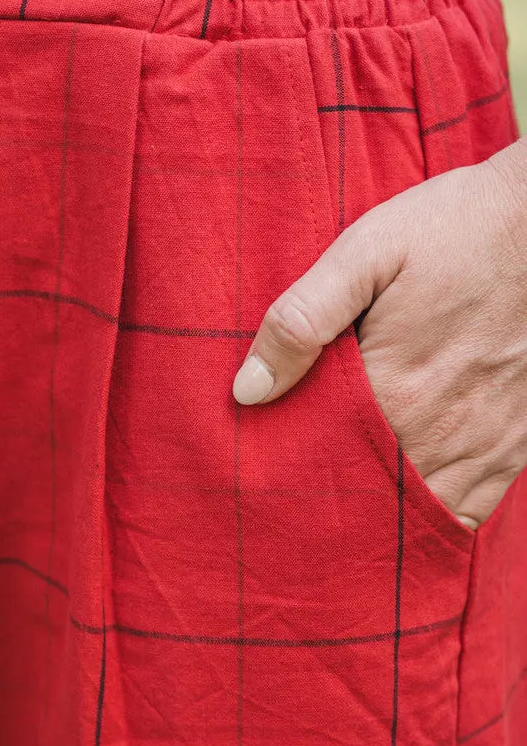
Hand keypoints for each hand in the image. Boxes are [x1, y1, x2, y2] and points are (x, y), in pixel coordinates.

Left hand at [232, 137, 526, 530]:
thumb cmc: (454, 229)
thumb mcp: (364, 254)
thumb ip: (302, 320)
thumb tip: (247, 390)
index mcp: (394, 391)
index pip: (324, 465)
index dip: (293, 477)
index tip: (269, 473)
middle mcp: (441, 431)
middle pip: (373, 498)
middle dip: (335, 503)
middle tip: (300, 500)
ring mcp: (486, 442)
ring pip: (422, 513)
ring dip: (385, 515)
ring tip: (348, 505)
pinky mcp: (519, 441)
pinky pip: (471, 508)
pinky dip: (437, 514)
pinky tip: (408, 500)